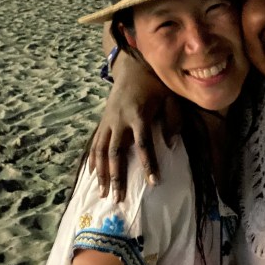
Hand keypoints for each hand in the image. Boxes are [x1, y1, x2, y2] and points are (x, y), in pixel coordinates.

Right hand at [89, 50, 178, 200]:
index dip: (148, 164)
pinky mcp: (103, 121)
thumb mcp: (170, 98)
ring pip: (101, 150)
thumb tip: (172, 145)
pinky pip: (95, 142)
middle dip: (117, 177)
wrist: (132, 66)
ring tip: (102, 192)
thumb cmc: (155, 83)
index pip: (143, 144)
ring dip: (101, 173)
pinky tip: (91, 174)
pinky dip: (93, 159)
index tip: (153, 182)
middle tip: (118, 198)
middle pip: (116, 152)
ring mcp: (108, 121)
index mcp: (139, 115)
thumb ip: (173, 120)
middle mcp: (120, 120)